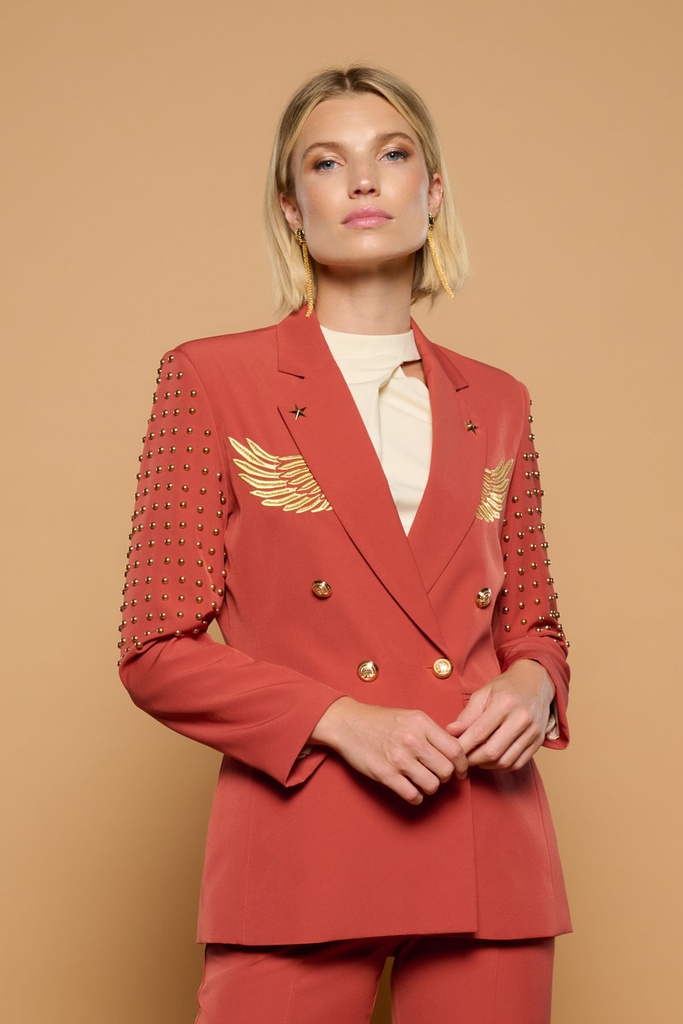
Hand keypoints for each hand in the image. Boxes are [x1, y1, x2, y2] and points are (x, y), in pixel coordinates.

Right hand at [310, 697, 468, 804]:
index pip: (455, 750)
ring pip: (432, 785)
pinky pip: (413, 795)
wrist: (348, 723)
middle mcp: (412, 740)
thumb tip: (455, 752)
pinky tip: (411, 789)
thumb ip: (432, 732)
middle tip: (436, 775)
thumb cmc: (380, 720)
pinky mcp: (385, 774)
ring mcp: (398, 758)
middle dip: (445, 777)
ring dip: (430, 787)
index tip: (459, 771)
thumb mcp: (410, 716)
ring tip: (422, 781)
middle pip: (446, 770)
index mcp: (421, 723)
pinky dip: (416, 796)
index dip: (462, 764)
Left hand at [446, 660, 554, 771]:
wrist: (536, 683)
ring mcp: (533, 732)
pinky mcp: (539, 742)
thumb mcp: (483, 693)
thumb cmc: (506, 687)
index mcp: (505, 703)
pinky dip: (501, 766)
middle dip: (473, 759)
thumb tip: (451, 732)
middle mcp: (522, 718)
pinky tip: (491, 760)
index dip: (463, 746)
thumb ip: (468, 715)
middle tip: (461, 758)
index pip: (479, 732)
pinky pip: (518, 764)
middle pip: (492, 751)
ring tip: (475, 758)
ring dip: (486, 765)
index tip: (452, 752)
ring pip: (505, 761)